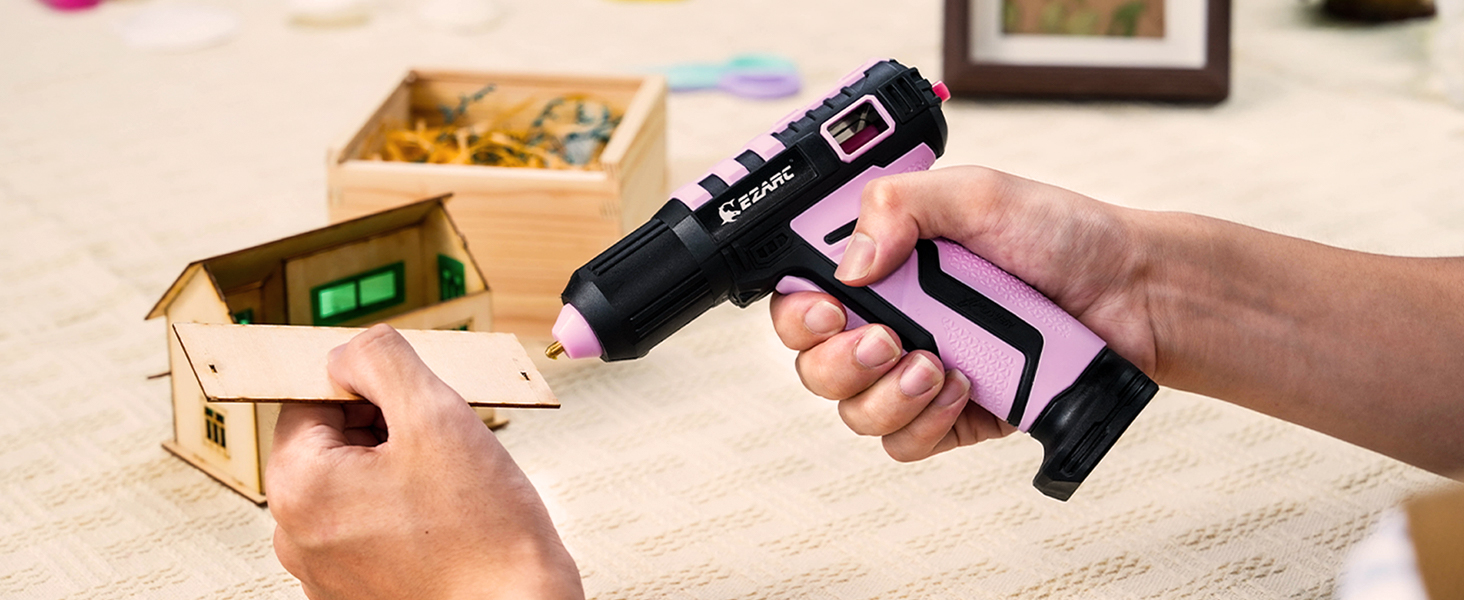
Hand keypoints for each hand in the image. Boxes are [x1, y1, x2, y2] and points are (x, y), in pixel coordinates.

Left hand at [266, 324, 583, 599]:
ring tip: (451, 487)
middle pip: (334, 443)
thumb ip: (382, 361)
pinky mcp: (356, 594)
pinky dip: (404, 514)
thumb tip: (351, 352)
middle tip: (442, 444)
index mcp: (299, 486)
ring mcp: (325, 571)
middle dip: (387, 430)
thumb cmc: (485, 537)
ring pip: (356, 486)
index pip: (312, 398)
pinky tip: (447, 521)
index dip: (370, 387)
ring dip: (399, 471)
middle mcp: (297, 535)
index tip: (414, 401)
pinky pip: (370, 529)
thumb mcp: (436, 415)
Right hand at [770, 166, 1157, 461]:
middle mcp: (889, 318)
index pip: (800, 293)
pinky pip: (904, 443)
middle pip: (813, 362)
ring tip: (934, 364)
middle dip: (840, 359)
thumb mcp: (977, 195)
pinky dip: (926, 422)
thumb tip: (850, 261)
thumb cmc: (1061, 235)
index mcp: (881, 262)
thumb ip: (900, 206)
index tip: (827, 308)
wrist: (1132, 294)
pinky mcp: (951, 417)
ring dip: (885, 394)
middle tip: (887, 338)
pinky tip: (963, 388)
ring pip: (853, 411)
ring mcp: (916, 371)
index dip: (797, 309)